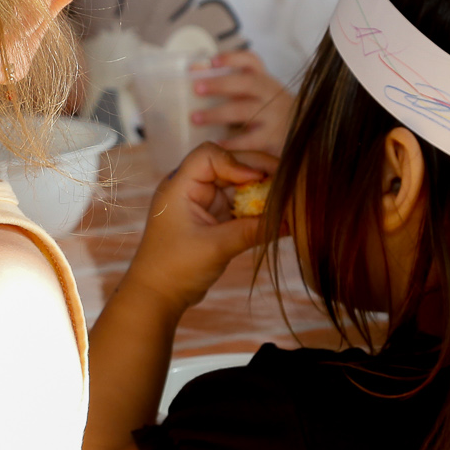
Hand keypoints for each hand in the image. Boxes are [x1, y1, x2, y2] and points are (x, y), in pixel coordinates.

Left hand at [122, 144, 274, 315]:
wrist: (158, 294)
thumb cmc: (175, 268)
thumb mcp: (216, 247)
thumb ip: (253, 231)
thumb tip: (292, 220)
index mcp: (180, 186)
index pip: (209, 154)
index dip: (237, 161)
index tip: (258, 179)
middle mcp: (191, 188)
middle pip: (229, 165)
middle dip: (258, 172)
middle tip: (288, 184)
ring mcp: (203, 202)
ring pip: (238, 185)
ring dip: (261, 190)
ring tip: (288, 199)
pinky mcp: (214, 218)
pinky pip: (240, 204)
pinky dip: (257, 207)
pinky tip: (278, 214)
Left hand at [194, 50, 295, 153]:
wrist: (305, 134)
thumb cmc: (269, 111)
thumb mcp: (255, 94)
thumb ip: (229, 83)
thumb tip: (194, 71)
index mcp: (263, 79)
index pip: (251, 61)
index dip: (232, 58)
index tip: (213, 61)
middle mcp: (271, 93)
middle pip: (247, 83)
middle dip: (220, 84)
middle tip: (197, 88)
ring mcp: (274, 115)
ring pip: (245, 111)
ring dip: (217, 114)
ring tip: (195, 118)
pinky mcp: (275, 137)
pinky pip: (251, 139)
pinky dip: (233, 142)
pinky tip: (217, 143)